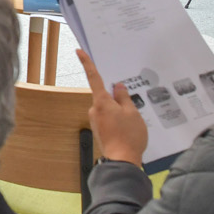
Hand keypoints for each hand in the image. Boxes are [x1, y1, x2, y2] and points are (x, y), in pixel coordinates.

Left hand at [77, 50, 146, 165]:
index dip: (87, 63)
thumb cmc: (128, 137)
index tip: (79, 51)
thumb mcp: (132, 113)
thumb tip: (118, 86)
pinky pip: (109, 118)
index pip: (94, 77)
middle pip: (104, 95)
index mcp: (101, 102)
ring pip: (108, 108)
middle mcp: (95, 110)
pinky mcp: (100, 130)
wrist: (121, 162)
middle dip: (116, 96)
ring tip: (133, 121)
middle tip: (131, 100)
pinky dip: (118, 119)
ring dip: (119, 109)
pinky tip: (128, 127)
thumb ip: (124, 97)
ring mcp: (96, 121)